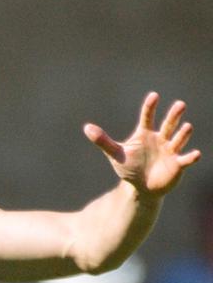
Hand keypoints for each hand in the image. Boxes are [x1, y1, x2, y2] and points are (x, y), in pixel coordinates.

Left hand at [85, 92, 200, 199]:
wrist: (140, 187)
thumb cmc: (129, 167)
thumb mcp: (115, 154)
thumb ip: (103, 141)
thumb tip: (86, 127)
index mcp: (145, 134)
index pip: (148, 117)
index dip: (150, 107)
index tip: (154, 96)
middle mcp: (161, 139)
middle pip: (169, 124)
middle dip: (174, 115)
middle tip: (180, 104)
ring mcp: (171, 151)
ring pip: (179, 139)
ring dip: (183, 134)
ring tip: (187, 126)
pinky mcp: (178, 164)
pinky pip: (186, 159)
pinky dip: (191, 157)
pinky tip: (195, 154)